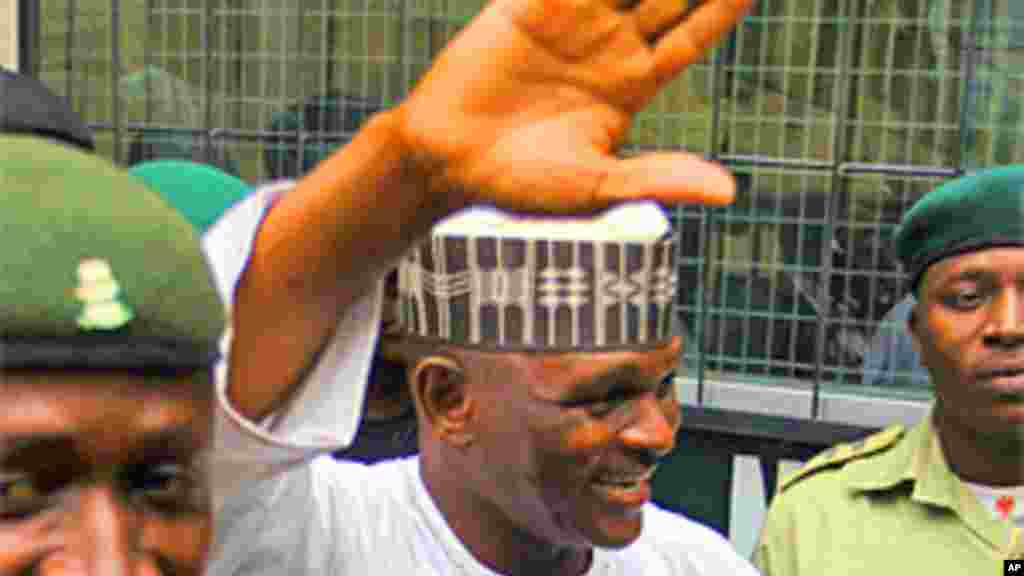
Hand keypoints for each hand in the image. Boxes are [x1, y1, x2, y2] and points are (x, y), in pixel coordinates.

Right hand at [394, 0, 754, 214]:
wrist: (447, 161)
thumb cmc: (520, 183)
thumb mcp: (596, 185)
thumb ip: (657, 176)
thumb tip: (727, 192)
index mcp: (633, 83)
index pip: (693, 33)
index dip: (726, 3)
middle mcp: (609, 45)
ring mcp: (571, 21)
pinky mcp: (528, 4)